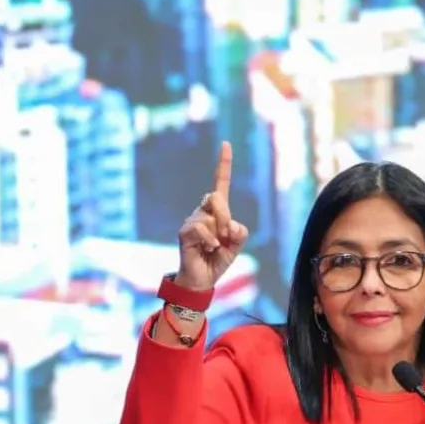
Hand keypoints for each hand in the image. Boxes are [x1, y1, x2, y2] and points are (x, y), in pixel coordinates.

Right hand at [176, 142, 248, 290]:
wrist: (204, 279)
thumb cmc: (219, 259)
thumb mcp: (237, 244)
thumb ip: (240, 231)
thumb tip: (228, 226)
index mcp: (218, 211)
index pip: (221, 182)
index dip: (223, 164)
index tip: (226, 144)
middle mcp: (203, 211)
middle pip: (216, 196)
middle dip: (226, 216)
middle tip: (227, 235)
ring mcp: (192, 220)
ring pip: (210, 215)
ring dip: (219, 234)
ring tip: (214, 247)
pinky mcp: (184, 231)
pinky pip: (201, 228)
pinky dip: (210, 240)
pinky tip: (208, 249)